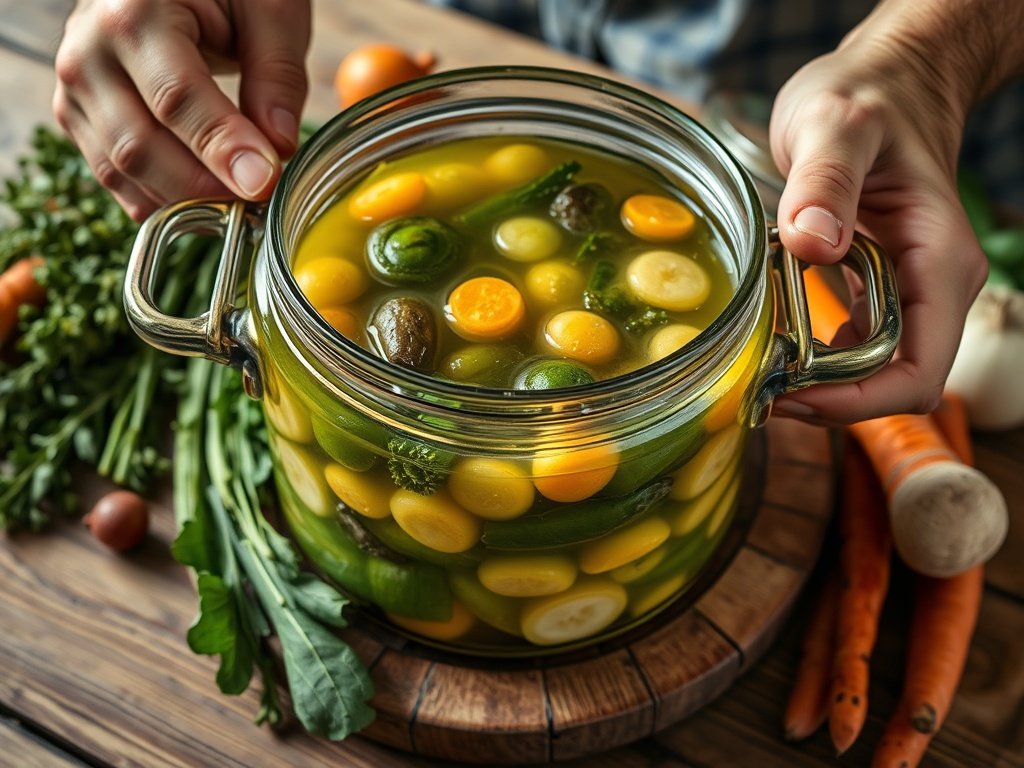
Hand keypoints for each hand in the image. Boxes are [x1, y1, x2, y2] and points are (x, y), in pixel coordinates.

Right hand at [53, 0, 311, 220]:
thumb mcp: (269, 8)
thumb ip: (277, 75)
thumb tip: (279, 148)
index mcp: (134, 10)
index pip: (176, 98)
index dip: (222, 149)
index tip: (264, 183)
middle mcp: (88, 50)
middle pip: (140, 145)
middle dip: (204, 186)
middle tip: (261, 200)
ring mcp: (76, 87)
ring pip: (122, 170)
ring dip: (184, 200)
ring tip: (240, 204)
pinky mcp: (79, 115)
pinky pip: (114, 177)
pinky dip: (160, 199)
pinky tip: (205, 202)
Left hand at [768, 3, 988, 423]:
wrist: (884, 82)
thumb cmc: (868, 97)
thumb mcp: (835, 126)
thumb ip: (824, 180)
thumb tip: (814, 243)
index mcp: (939, 261)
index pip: (917, 371)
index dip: (857, 400)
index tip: (791, 395)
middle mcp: (933, 287)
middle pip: (896, 384)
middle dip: (831, 400)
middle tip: (760, 389)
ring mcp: (909, 290)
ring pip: (875, 372)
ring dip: (821, 384)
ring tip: (759, 373)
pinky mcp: (880, 286)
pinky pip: (855, 345)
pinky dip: (816, 356)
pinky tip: (774, 343)